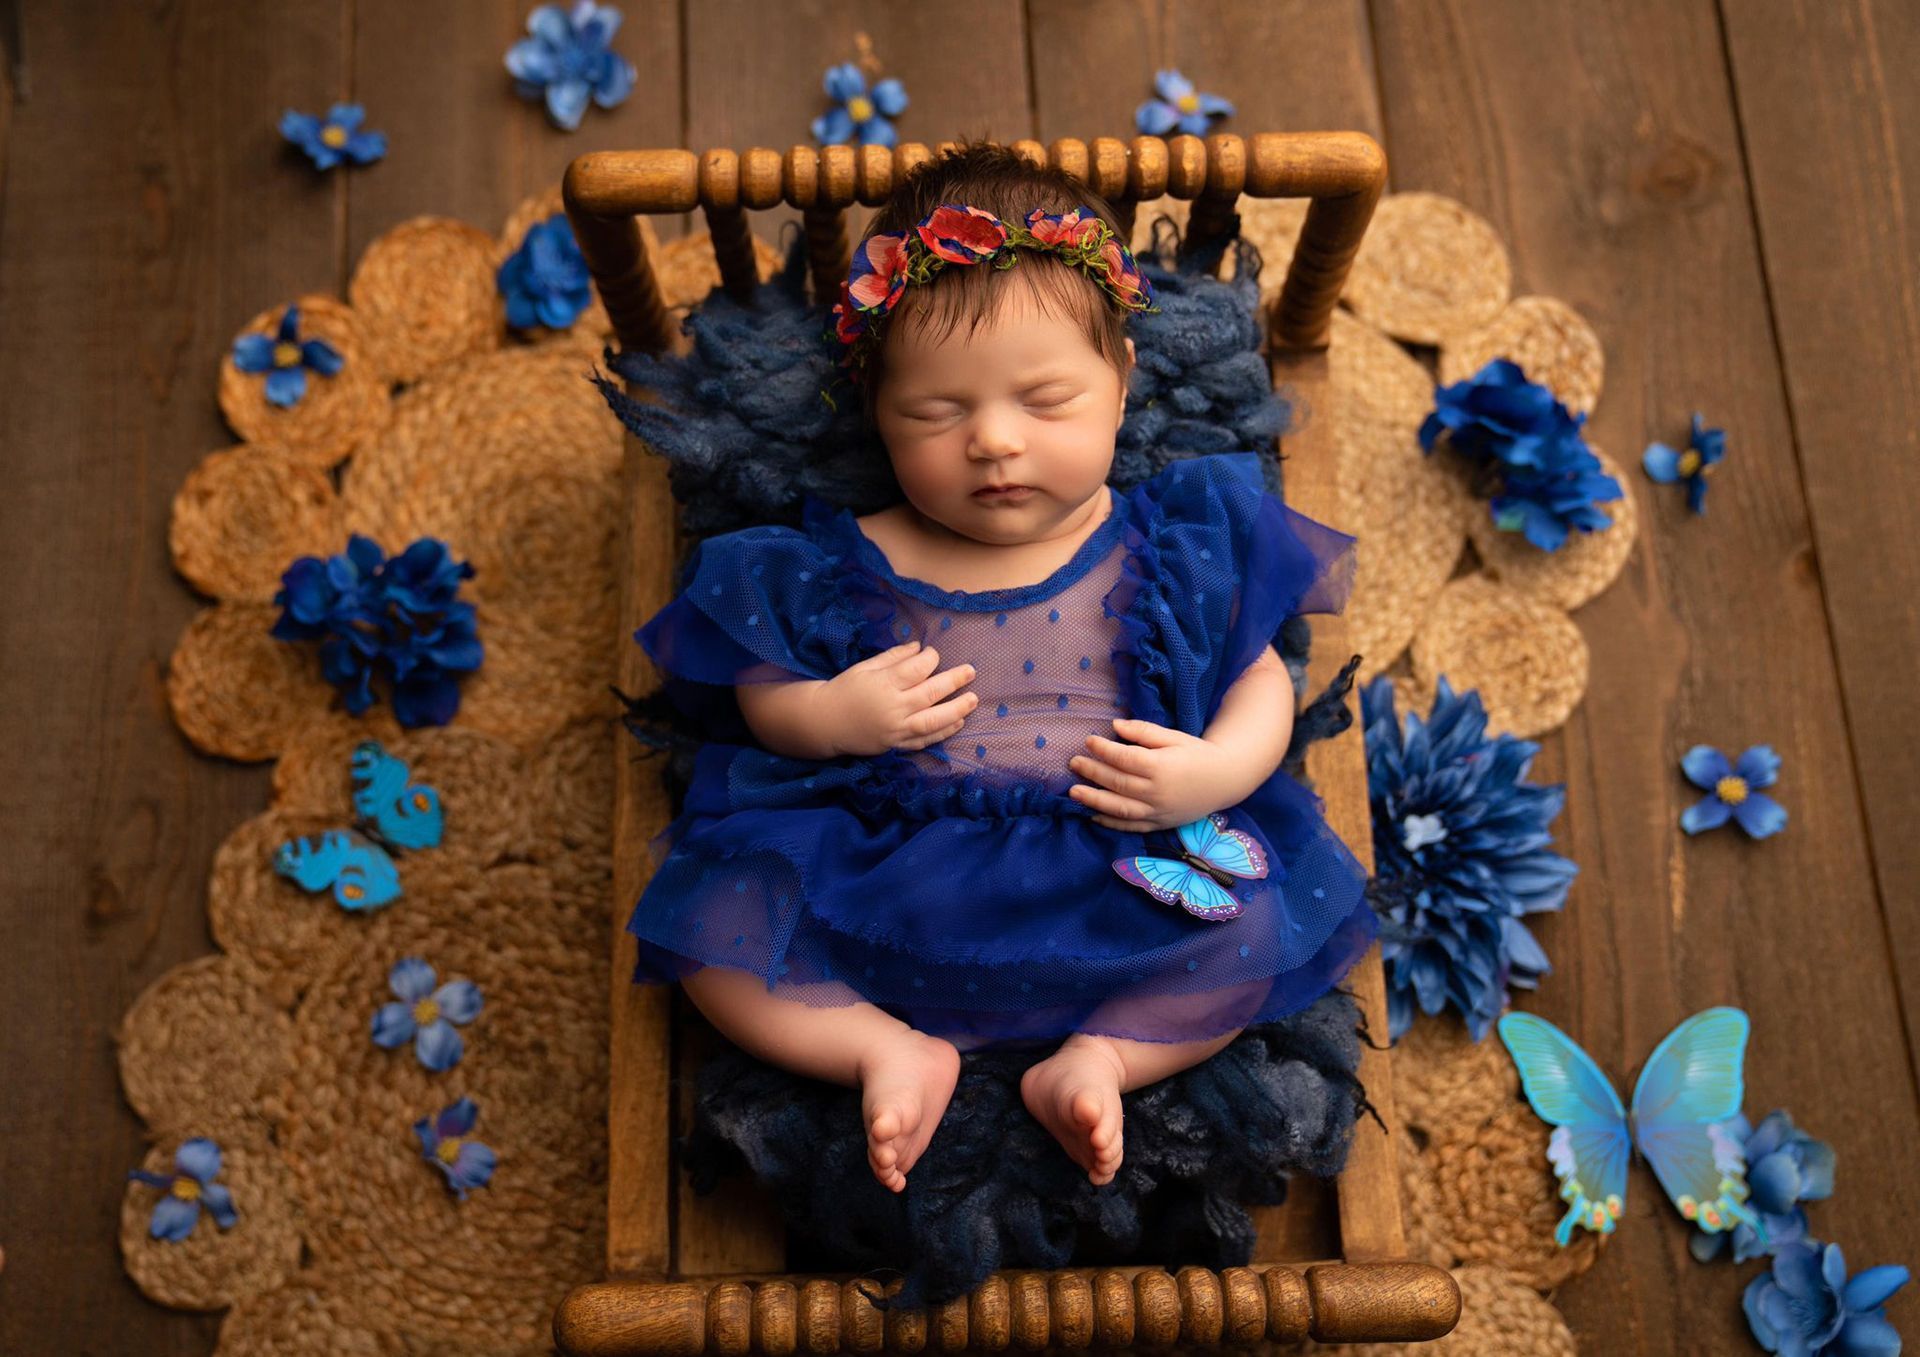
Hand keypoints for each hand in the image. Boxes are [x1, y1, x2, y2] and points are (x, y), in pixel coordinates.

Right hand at [821, 640, 977, 756]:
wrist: (825, 722)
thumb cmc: (845, 689)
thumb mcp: (866, 667)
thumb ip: (894, 657)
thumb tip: (919, 647)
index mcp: (884, 683)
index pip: (917, 668)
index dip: (931, 658)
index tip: (933, 654)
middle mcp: (893, 707)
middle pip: (931, 693)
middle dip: (954, 680)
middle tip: (971, 672)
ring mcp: (896, 729)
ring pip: (933, 721)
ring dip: (957, 710)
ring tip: (973, 699)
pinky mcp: (896, 745)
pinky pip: (924, 740)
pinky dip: (943, 732)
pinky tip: (958, 722)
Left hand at [1067, 717, 1232, 833]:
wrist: (1225, 780)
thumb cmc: (1198, 754)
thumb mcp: (1174, 737)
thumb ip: (1144, 732)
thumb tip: (1115, 725)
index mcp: (1162, 767)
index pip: (1125, 758)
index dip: (1104, 750)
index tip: (1088, 741)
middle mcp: (1158, 792)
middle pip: (1118, 782)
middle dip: (1093, 772)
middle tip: (1074, 763)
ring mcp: (1158, 811)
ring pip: (1120, 808)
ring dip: (1094, 800)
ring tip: (1073, 792)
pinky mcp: (1160, 824)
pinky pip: (1131, 826)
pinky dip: (1111, 823)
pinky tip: (1093, 815)